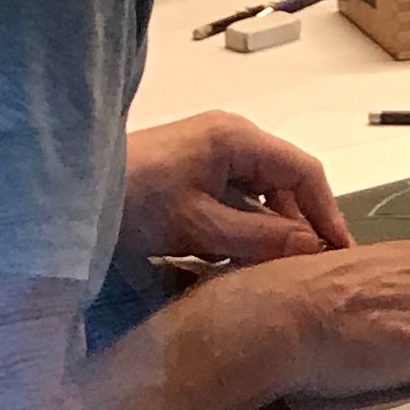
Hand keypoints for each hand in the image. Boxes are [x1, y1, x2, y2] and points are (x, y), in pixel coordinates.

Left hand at [124, 112, 348, 265]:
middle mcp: (232, 138)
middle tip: (310, 271)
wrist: (69, 196)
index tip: (340, 254)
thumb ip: (259, 238)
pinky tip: (241, 260)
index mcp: (239, 139)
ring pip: (259, 193)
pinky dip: (243, 226)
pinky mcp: (192, 171)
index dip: (326, 213)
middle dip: (299, 225)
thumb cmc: (135, 203)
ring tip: (279, 272)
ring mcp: (210, 152)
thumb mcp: (199, 227)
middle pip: (284, 181)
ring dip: (269, 230)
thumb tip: (313, 248)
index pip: (304, 171)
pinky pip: (234, 197)